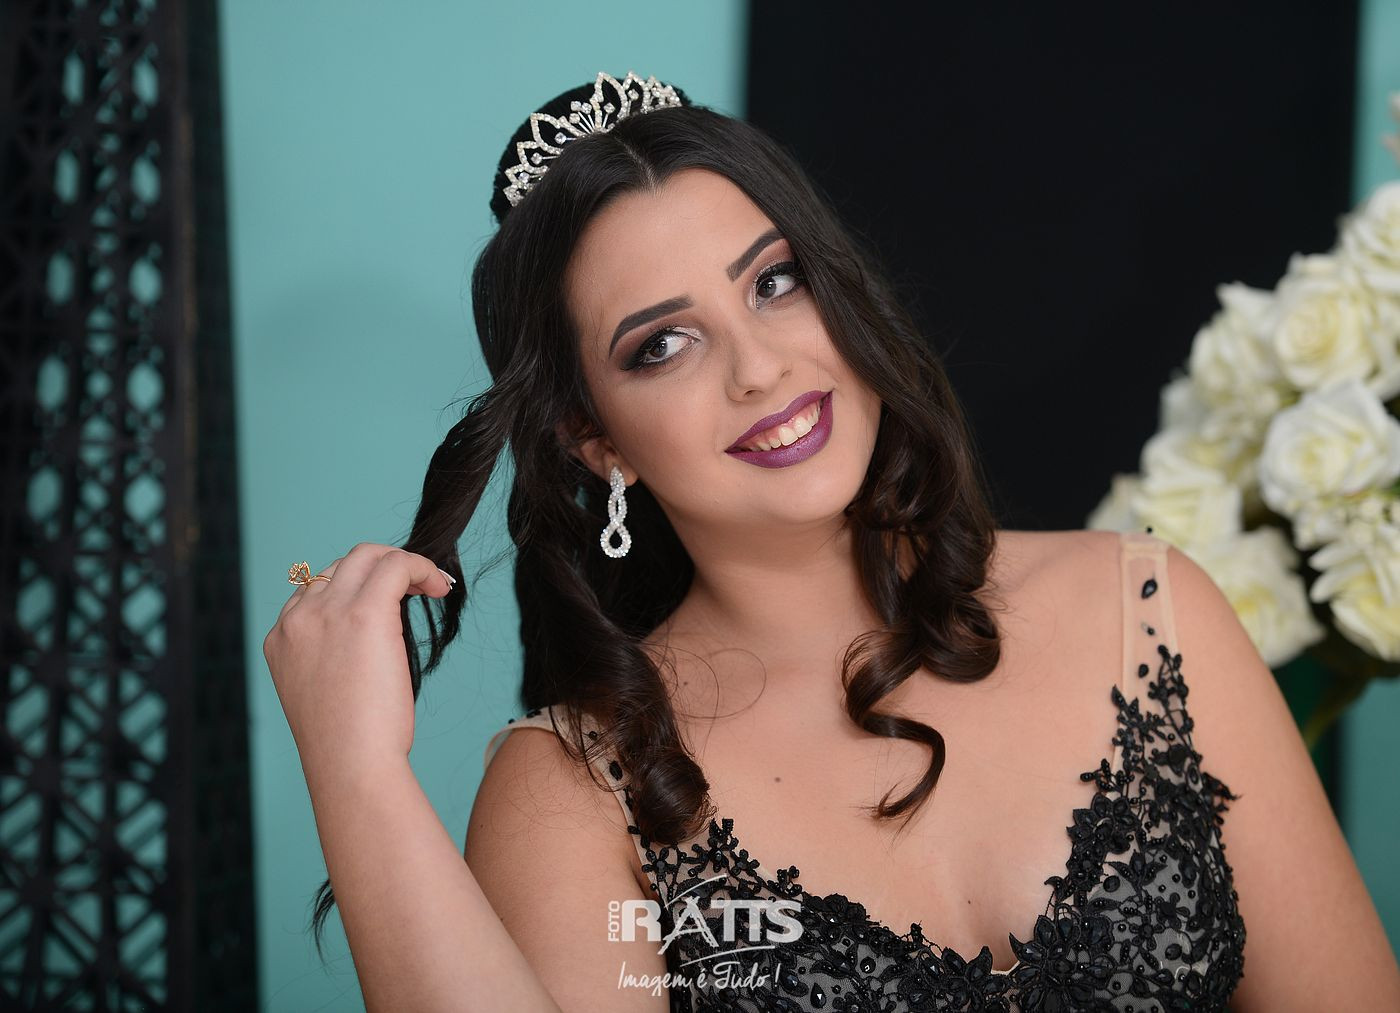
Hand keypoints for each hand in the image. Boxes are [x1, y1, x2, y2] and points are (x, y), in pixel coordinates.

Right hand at [262, 544, 453, 775]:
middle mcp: (298, 618)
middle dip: (379, 568)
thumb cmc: (346, 744)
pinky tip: (440, 587)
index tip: (387, 602)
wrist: (349, 763)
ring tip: (430, 586)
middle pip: (342, 564)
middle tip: (412, 588)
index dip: (356, 589)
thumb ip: (333, 658)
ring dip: (402, 564)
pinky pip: (396, 565)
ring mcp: (327, 612)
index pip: (315, 589)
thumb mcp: (324, 692)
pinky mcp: (364, 613)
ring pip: (368, 556)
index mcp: (281, 638)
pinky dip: (421, 567)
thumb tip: (370, 642)